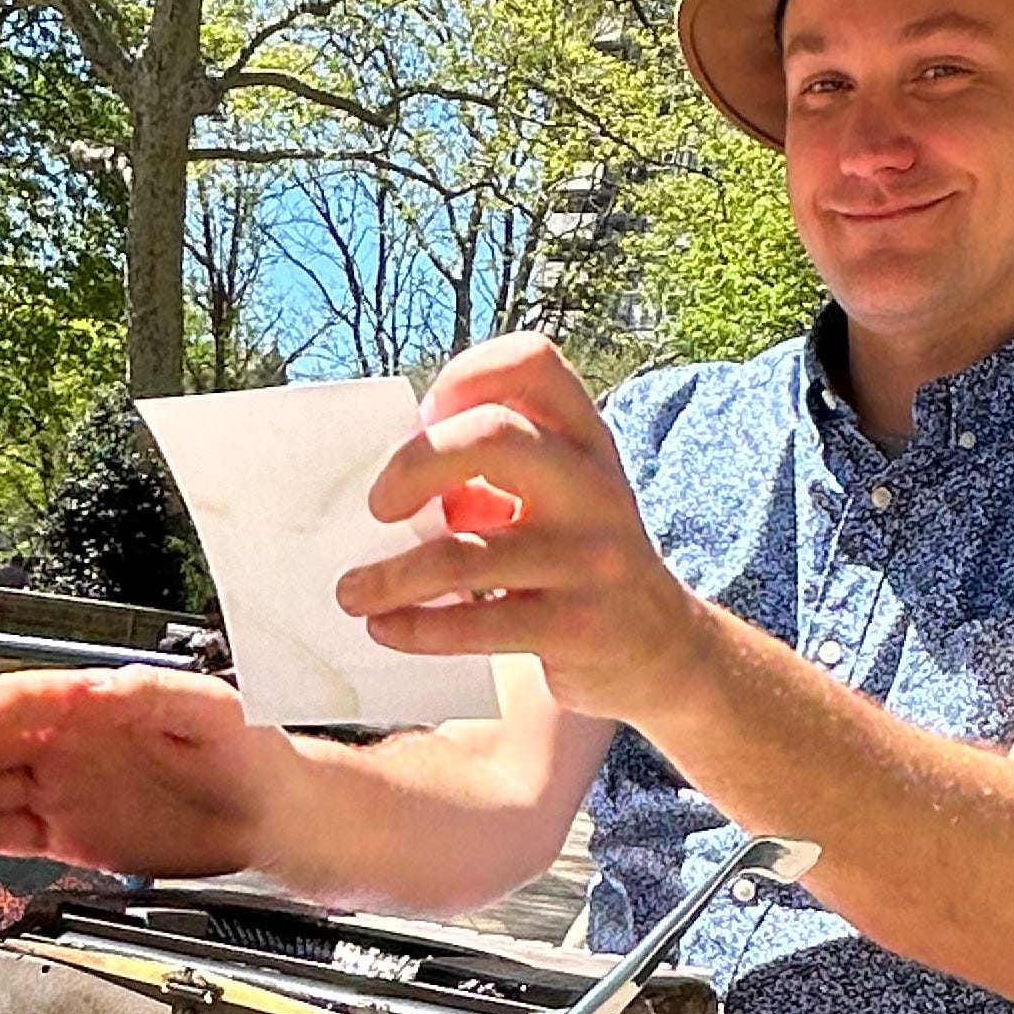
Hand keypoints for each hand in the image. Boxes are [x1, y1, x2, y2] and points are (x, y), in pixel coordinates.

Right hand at [0, 664, 292, 875]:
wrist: (268, 815)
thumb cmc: (249, 750)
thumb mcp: (212, 709)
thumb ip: (156, 693)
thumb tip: (103, 687)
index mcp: (94, 702)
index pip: (18, 701)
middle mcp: (69, 740)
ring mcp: (63, 785)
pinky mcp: (66, 830)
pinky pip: (3, 830)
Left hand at [334, 332, 708, 722]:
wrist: (661, 651)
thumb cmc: (579, 561)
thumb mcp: (556, 499)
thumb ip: (490, 473)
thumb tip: (389, 479)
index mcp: (585, 440)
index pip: (532, 363)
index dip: (468, 374)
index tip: (427, 415)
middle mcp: (594, 487)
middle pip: (493, 437)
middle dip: (415, 464)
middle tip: (377, 505)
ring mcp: (590, 558)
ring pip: (466, 552)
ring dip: (391, 576)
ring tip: (352, 592)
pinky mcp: (575, 627)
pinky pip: (475, 624)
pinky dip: (414, 626)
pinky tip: (387, 628)